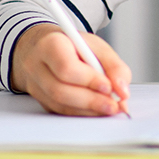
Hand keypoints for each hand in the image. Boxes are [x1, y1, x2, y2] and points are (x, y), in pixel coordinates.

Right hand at [11, 23, 132, 115]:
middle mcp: (36, 66)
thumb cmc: (71, 45)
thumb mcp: (95, 45)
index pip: (66, 68)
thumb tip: (122, 91)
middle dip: (91, 100)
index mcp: (49, 45)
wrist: (43, 48)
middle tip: (114, 105)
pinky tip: (97, 110)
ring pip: (60, 105)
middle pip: (60, 90)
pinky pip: (61, 111)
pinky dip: (82, 113)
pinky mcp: (41, 100)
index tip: (108, 86)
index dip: (89, 80)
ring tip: (109, 108)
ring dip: (88, 110)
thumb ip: (113, 65)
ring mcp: (35, 86)